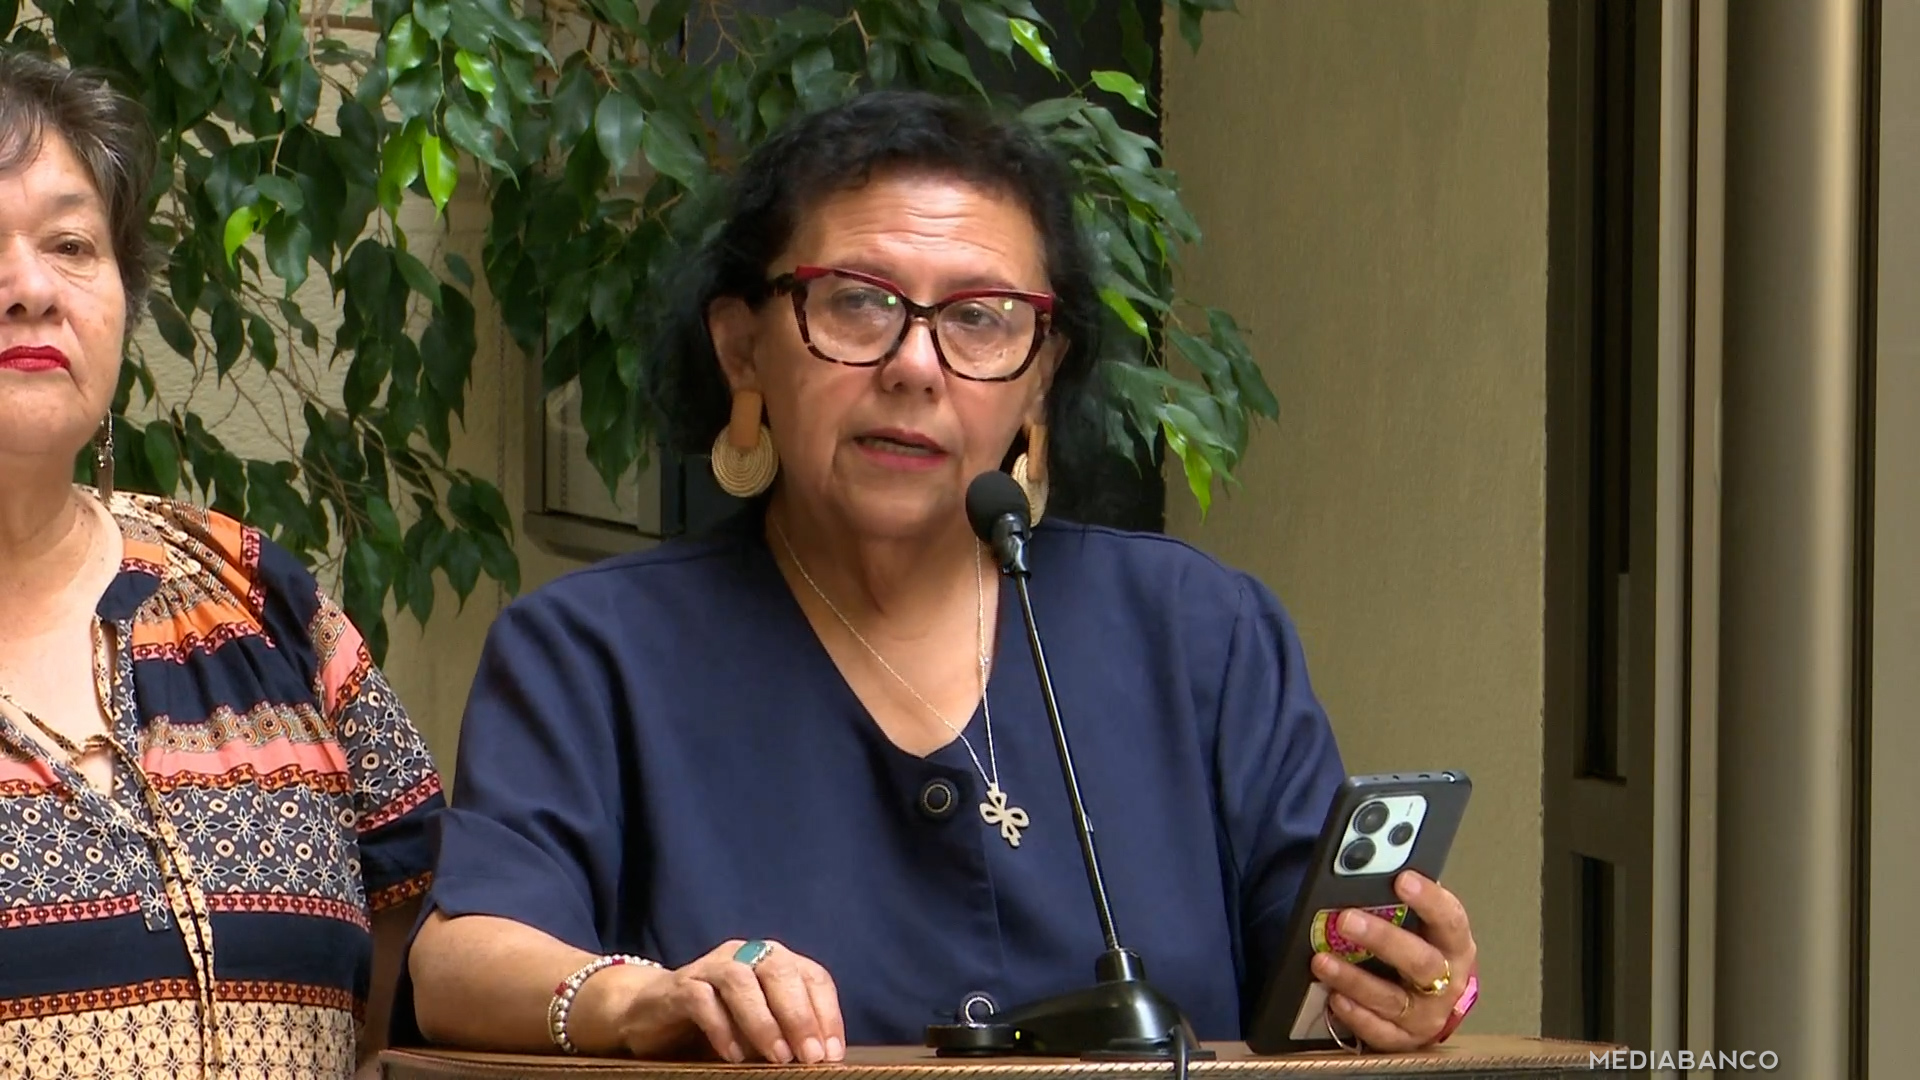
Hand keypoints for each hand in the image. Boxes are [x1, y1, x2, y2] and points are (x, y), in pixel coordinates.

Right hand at [618, 939, 846, 1063]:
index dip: (827, 1013)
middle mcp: (746, 954)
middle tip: (811, 1056)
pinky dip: (722, 1027)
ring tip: (778, 1057)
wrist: (652, 1012)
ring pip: (742, 981)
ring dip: (763, 1021)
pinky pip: (702, 1000)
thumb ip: (787, 1033)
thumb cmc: (719, 1021)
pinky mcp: (680, 985)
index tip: (832, 1053)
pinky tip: (734, 1055)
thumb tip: (821, 1059)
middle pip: (780, 971)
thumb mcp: (760, 1027)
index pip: (813, 977)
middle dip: (799, 1015)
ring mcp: (712, 966)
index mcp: (774, 961)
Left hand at [1309, 872, 1476, 1050]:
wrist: (1433, 1001)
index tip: (1402, 880)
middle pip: (1420, 962)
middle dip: (1382, 939)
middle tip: (1347, 920)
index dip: (1429, 899)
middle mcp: (1446, 982)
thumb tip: (1369, 865)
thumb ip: (1402, 902)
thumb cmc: (1422, 951)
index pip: (1449, 919)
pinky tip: (1334, 997)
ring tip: (1322, 961)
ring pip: (1392, 999)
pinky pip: (1379, 1031)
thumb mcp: (1421, 924)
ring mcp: (1426, 1014)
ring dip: (1354, 979)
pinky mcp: (1405, 1039)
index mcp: (1454, 945)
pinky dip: (1355, 1015)